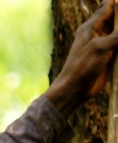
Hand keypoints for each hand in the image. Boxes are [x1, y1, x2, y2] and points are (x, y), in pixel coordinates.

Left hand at [45, 0, 117, 117]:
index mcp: (90, 28)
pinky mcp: (109, 57)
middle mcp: (97, 34)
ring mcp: (104, 46)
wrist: (74, 89)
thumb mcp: (100, 47)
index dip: (116, 3)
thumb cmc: (82, 66)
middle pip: (116, 19)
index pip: (106, 8)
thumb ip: (117, 35)